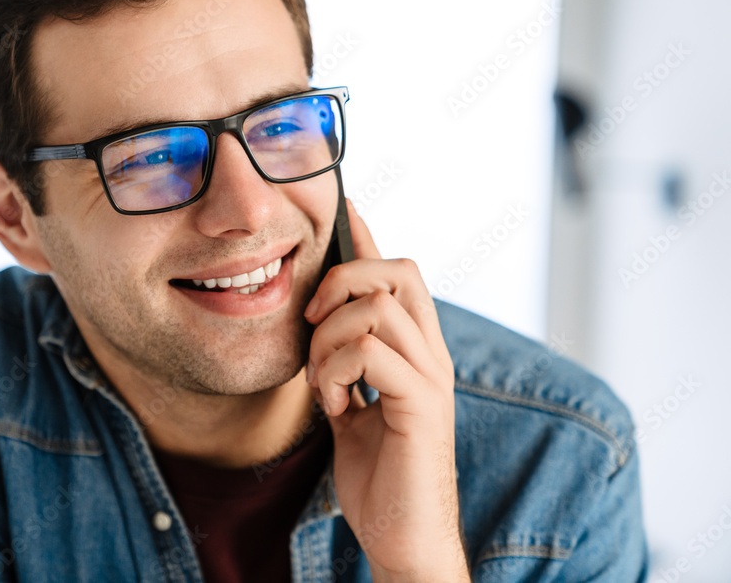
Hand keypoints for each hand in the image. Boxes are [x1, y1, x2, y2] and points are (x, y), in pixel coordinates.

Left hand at [304, 201, 468, 581]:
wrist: (401, 536)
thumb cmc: (377, 474)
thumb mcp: (350, 405)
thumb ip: (343, 365)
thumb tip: (319, 327)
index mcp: (414, 349)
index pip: (396, 274)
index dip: (368, 236)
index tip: (344, 206)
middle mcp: (431, 354)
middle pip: (398, 270)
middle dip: (342, 280)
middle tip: (312, 323)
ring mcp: (431, 378)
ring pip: (378, 307)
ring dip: (329, 339)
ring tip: (322, 383)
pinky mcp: (422, 405)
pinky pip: (371, 353)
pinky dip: (336, 372)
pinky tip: (333, 407)